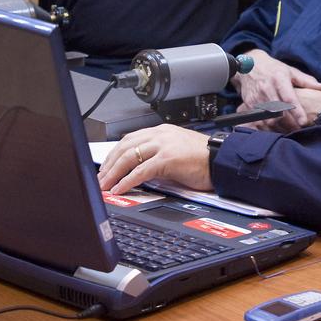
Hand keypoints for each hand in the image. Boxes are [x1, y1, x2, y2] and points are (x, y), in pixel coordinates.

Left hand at [97, 125, 211, 195]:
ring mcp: (164, 145)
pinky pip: (141, 170)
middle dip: (108, 165)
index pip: (129, 140)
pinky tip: (120, 189)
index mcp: (161, 131)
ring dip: (113, 173)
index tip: (105, 168)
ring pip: (129, 156)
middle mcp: (160, 134)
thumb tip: (137, 171)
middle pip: (125, 147)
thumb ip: (157, 156)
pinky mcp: (168, 158)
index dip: (114, 155)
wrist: (222, 160)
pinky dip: (127, 181)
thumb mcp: (176, 152)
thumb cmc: (202, 159)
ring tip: (104, 186)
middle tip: (98, 179)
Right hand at [232, 49, 320, 130]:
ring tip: (289, 131)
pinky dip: (267, 127)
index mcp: (279, 79)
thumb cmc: (274, 69)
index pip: (289, 98)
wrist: (249, 65)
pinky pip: (258, 120)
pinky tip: (275, 129)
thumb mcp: (290, 71)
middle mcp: (267, 88)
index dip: (297, 111)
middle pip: (279, 112)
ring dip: (279, 127)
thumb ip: (306, 81)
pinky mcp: (249, 103)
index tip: (304, 121)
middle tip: (299, 130)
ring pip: (268, 119)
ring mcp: (256, 97)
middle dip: (290, 124)